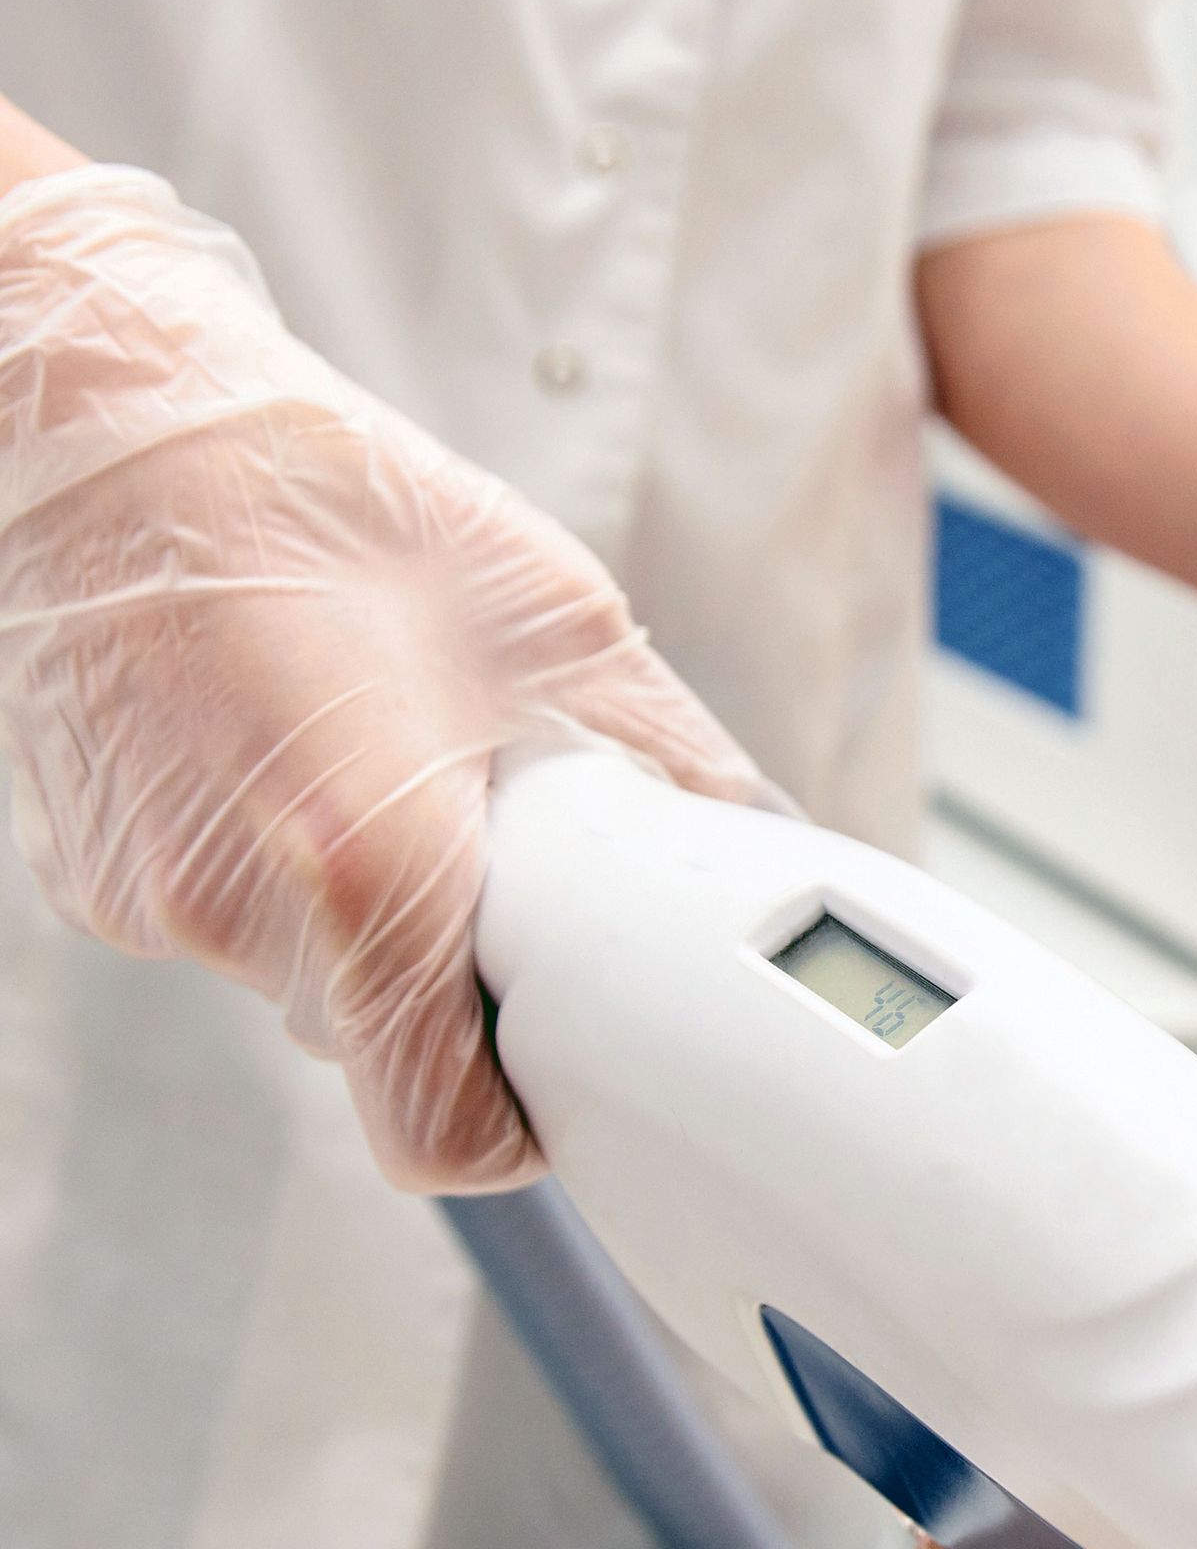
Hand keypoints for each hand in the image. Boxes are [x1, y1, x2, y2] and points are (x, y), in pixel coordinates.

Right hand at [0, 166, 770, 1190]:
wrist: (112, 420)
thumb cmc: (322, 497)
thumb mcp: (558, 620)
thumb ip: (668, 765)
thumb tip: (749, 849)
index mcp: (369, 855)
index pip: (444, 1128)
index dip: (517, 1117)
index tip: (553, 1061)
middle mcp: (241, 906)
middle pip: (382, 1046)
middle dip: (451, 972)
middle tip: (485, 845)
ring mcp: (152, 901)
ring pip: (302, 984)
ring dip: (362, 915)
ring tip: (379, 765)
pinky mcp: (95, 880)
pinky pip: (221, 926)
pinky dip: (274, 874)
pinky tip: (289, 754)